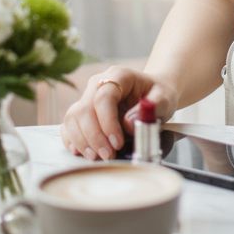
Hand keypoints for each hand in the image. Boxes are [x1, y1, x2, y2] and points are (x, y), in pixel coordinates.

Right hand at [60, 65, 176, 159]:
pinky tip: (82, 152)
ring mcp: (87, 97)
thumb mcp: (165, 98)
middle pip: (85, 109)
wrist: (153, 94)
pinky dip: (72, 140)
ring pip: (73, 117)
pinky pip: (68, 125)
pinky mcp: (82, 112)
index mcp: (119, 76)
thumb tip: (129, 124)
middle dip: (94, 136)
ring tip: (97, 157)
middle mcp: (98, 84)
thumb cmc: (158, 94)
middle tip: (108, 156)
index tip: (117, 142)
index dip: (107, 121)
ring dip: (82, 141)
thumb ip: (152, 107)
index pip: (104, 97)